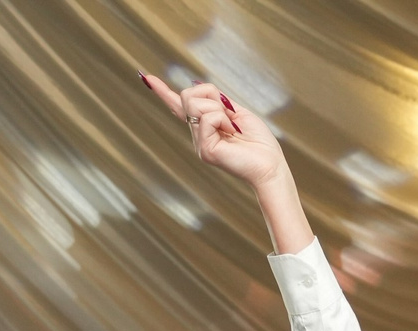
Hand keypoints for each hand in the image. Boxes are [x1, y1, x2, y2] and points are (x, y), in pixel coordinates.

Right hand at [138, 75, 287, 189]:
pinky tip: (232, 132)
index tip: (146, 77)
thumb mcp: (236, 112)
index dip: (163, 92)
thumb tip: (198, 87)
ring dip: (219, 108)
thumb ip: (217, 102)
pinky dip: (224, 119)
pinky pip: (208, 117)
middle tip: (229, 114)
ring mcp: (199, 143)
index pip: (179, 106)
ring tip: (232, 127)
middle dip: (210, 95)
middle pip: (188, 95)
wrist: (270, 165)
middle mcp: (197, 135)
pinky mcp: (205, 150)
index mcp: (204, 126)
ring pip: (195, 103)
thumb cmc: (259, 141)